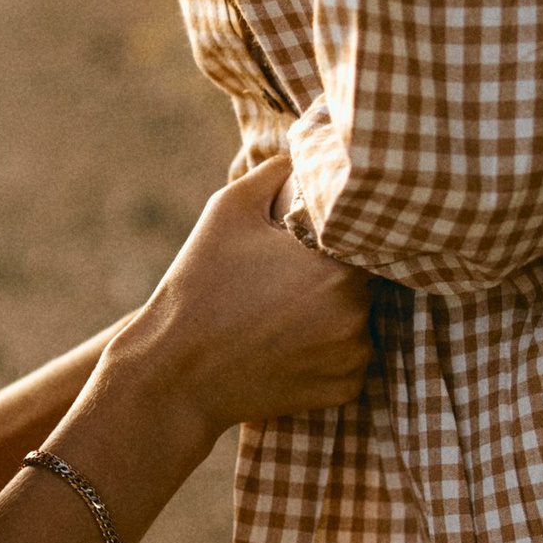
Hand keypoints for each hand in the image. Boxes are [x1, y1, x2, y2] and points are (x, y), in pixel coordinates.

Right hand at [120, 156, 375, 438]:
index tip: (316, 236)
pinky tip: (289, 343)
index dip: (345, 230)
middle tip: (288, 275)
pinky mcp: (345, 389)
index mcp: (336, 264)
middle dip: (336, 271)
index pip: (367, 232)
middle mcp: (356, 312)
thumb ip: (278, 171)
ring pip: (361, 316)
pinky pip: (353, 358)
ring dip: (336, 311)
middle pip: (365, 276)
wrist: (174, 374)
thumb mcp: (229, 209)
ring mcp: (353, 355)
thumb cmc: (199, 285)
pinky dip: (331, 350)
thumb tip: (309, 154)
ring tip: (284, 311)